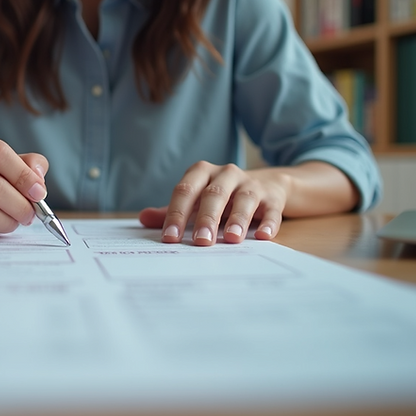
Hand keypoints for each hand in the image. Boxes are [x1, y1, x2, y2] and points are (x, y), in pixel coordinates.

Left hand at [139, 162, 289, 245]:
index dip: (176, 214)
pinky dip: (268, 222)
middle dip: (206, 218)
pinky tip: (263, 236)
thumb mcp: (197, 200)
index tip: (170, 238)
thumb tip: (142, 218)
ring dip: (237, 218)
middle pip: (214, 194)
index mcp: (202, 174)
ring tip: (232, 239)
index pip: (185, 191)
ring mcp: (251, 183)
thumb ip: (173, 210)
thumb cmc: (224, 196)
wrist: (269, 184)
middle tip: (201, 242)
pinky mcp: (273, 197)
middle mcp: (226, 174)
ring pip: (244, 198)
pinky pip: (271, 209)